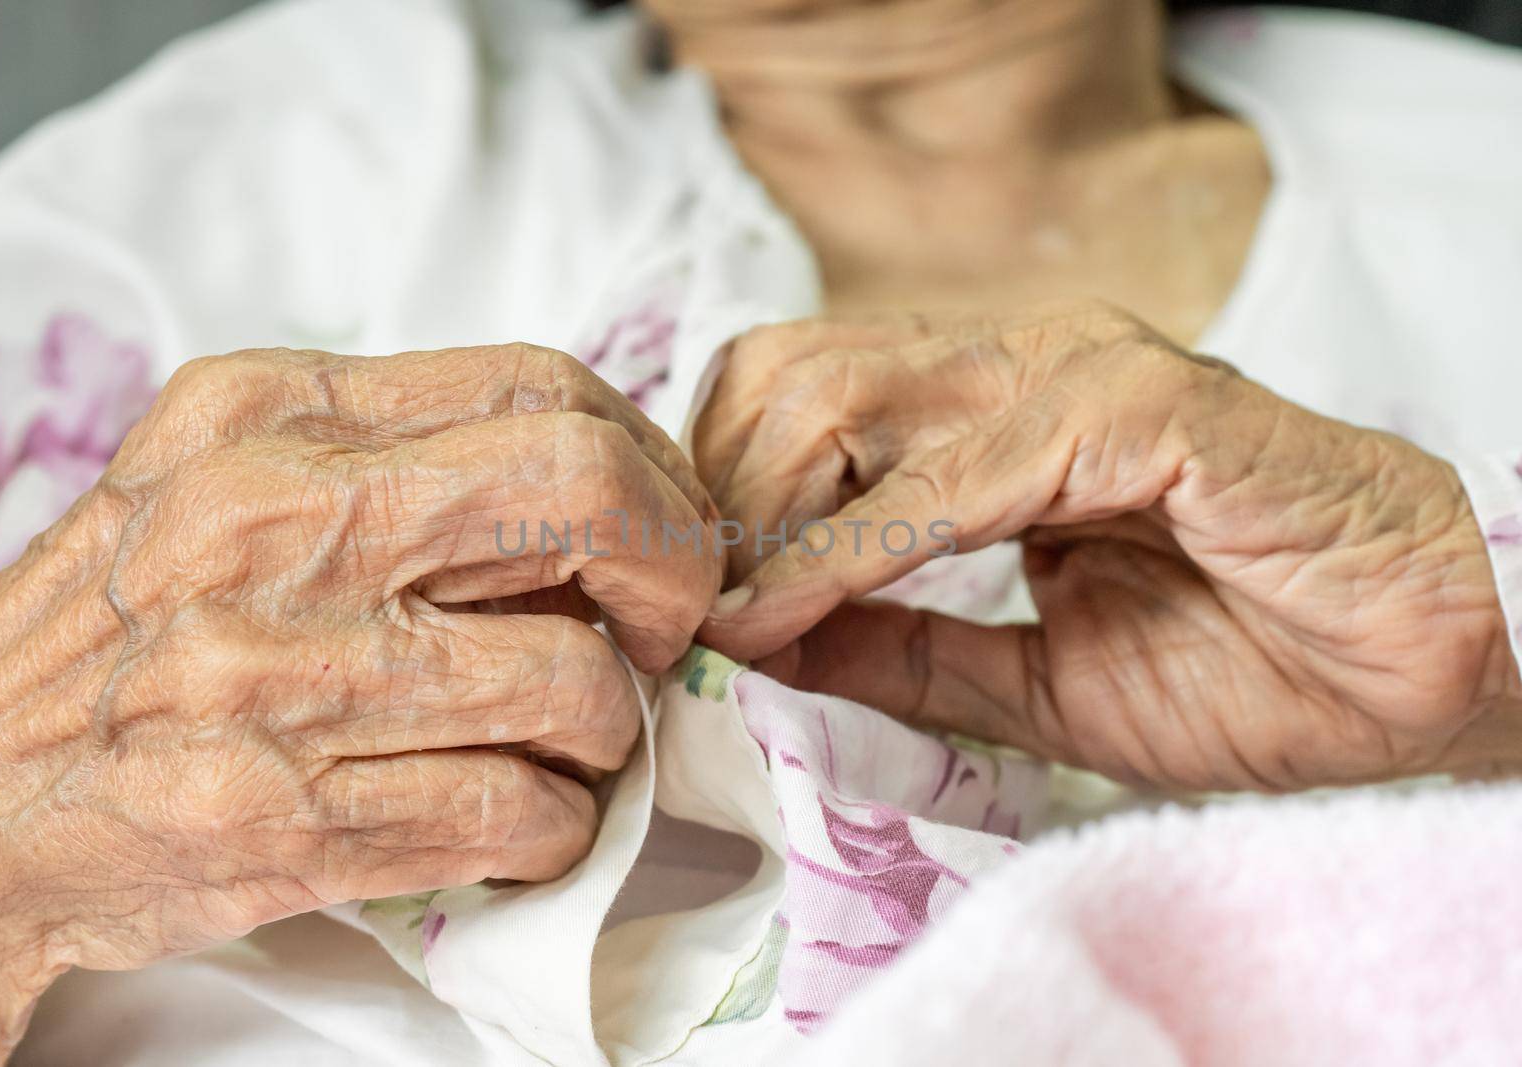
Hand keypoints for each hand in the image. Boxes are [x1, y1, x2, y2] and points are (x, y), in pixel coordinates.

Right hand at [0, 344, 720, 1063]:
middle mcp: (275, 526)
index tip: (661, 522)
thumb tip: (597, 481)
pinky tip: (517, 813)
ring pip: (576, 678)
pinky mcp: (292, 818)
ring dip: (609, 726)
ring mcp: (282, 677)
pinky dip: (556, 821)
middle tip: (659, 628)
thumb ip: (391, 460)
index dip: (649, 462)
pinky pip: (521, 811)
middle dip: (674, 571)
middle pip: (590, 493)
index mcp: (266, 417)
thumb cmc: (112, 638)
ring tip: (564, 739)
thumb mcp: (219, 483)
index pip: (544, 384)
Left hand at [695, 305, 1521, 791]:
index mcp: (988, 408)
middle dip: (721, 501)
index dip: (716, 493)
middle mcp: (1022, 364)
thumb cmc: (1243, 665)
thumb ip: (897, 643)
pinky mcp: (1144, 408)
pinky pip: (956, 472)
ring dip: (769, 518)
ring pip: (849, 397)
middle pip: (791, 374)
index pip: (791, 392)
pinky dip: (855, 548)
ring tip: (735, 619)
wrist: (1417, 678)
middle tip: (695, 613)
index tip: (678, 601)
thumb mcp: (1021, 674)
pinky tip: (794, 611)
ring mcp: (1083, 372)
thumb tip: (758, 632)